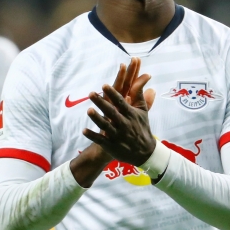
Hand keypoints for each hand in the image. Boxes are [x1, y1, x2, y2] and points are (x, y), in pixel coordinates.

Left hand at [70, 58, 155, 186]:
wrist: (145, 152)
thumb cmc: (142, 128)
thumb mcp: (142, 111)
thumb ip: (139, 95)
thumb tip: (143, 77)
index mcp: (131, 114)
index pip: (121, 102)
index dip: (113, 94)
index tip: (104, 85)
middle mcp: (124, 124)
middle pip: (111, 112)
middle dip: (101, 103)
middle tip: (91, 93)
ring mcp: (117, 136)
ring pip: (106, 126)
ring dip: (97, 118)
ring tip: (89, 110)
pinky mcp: (112, 146)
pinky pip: (101, 140)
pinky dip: (93, 136)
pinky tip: (84, 130)